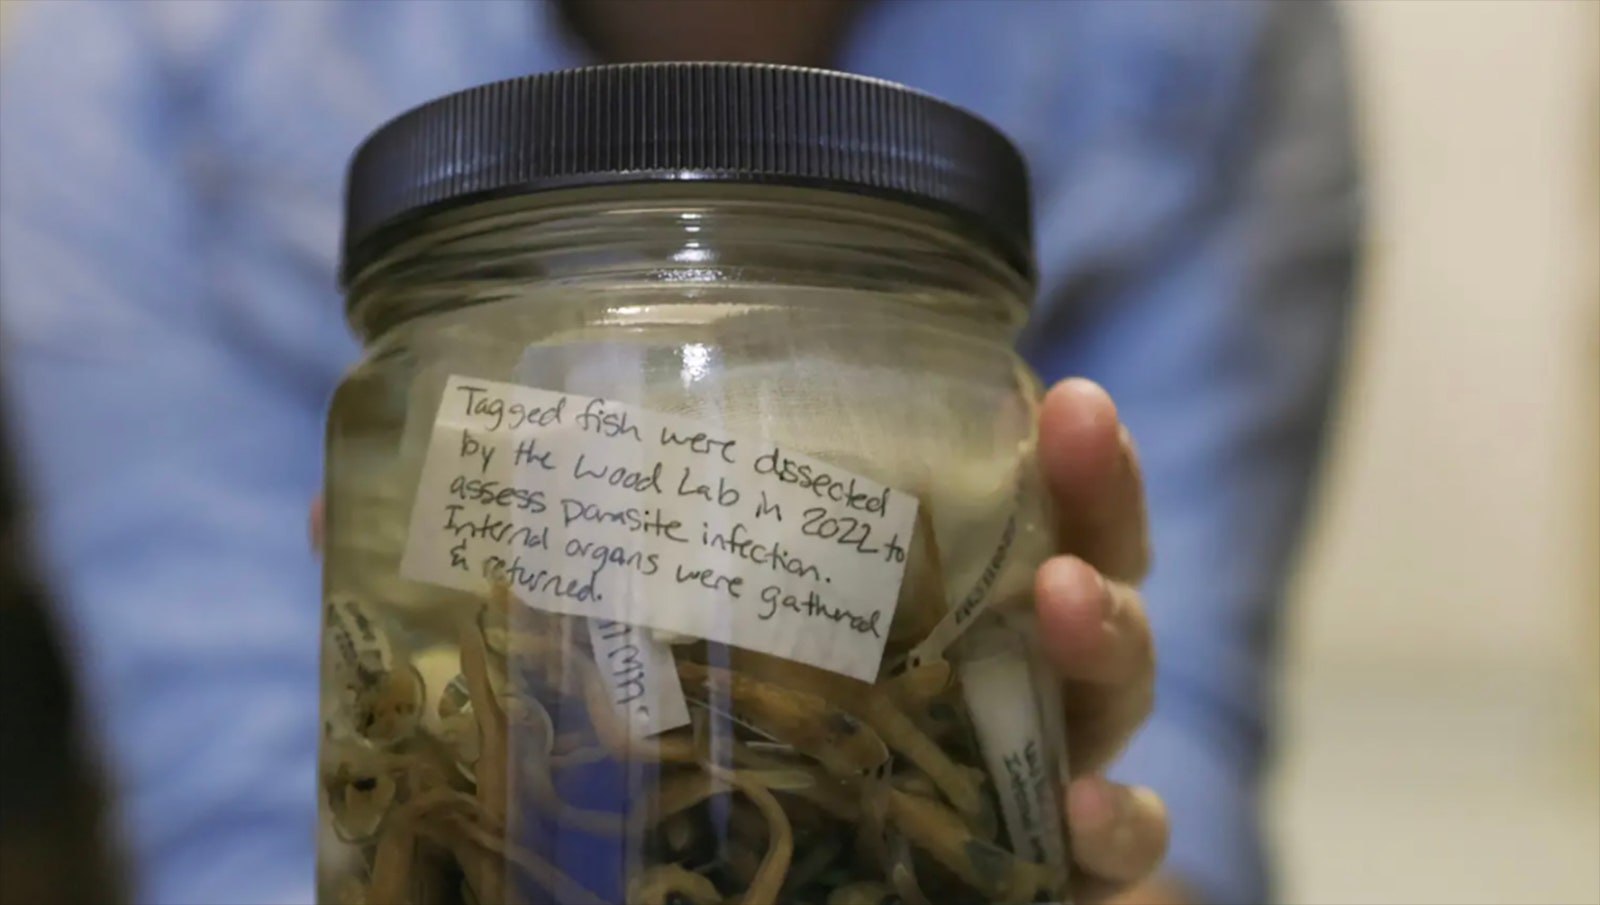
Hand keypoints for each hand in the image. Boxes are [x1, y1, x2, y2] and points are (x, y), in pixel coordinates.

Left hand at [308, 377, 1174, 901]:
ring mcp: (1014, 790)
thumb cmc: (676, 791)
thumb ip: (490, 599)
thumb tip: (335, 515)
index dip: (1040, 449)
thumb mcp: (582, 685)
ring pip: (1106, 708)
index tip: (1044, 383)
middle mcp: (977, 686)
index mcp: (897, 607)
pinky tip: (1085, 835)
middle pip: (1076, 578)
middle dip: (1095, 501)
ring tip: (1059, 608)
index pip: (992, 508)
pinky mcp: (1027, 881)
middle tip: (1072, 423)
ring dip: (1105, 645)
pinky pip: (1099, 864)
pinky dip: (1113, 841)